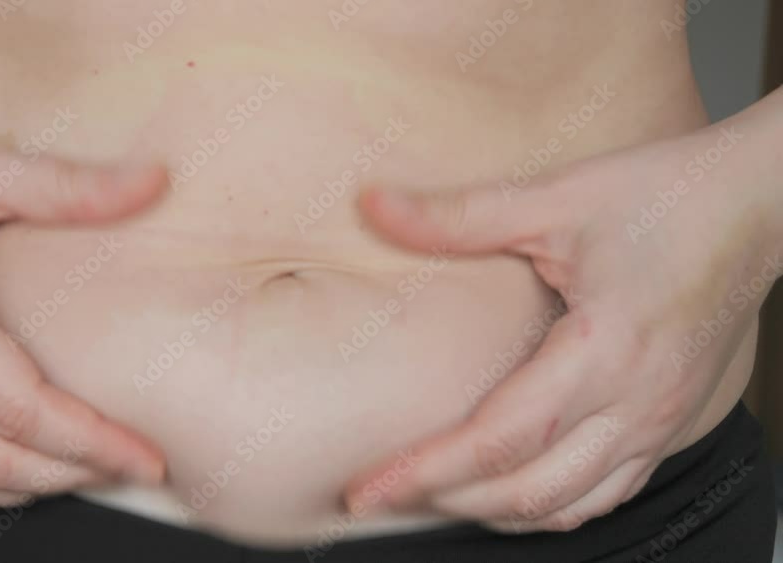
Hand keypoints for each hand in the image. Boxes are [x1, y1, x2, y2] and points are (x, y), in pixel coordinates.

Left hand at [344, 115, 781, 531]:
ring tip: (431, 495)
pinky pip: (606, 492)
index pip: (500, 442)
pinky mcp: (670, 422)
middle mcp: (637, 404)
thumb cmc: (667, 196)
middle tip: (380, 494)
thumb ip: (460, 214)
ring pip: (568, 504)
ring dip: (495, 512)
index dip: (427, 473)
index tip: (369, 489)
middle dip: (446, 501)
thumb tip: (374, 206)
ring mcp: (660, 421)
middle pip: (528, 491)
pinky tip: (508, 490)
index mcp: (605, 352)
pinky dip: (549, 504)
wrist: (757, 204)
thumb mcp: (557, 198)